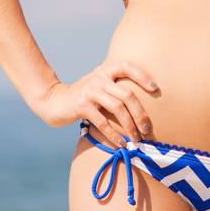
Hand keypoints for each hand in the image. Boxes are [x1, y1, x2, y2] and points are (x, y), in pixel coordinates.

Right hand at [33, 61, 159, 142]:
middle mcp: (99, 78)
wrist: (54, 102)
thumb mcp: (98, 83)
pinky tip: (121, 143)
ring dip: (130, 126)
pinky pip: (103, 122)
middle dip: (141, 113)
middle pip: (127, 94)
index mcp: (105, 71)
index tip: (155, 89)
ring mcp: (90, 92)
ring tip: (137, 138)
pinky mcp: (82, 106)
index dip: (143, 76)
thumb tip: (143, 92)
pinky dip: (114, 134)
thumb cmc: (83, 95)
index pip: (127, 67)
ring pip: (118, 108)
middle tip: (148, 128)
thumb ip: (114, 83)